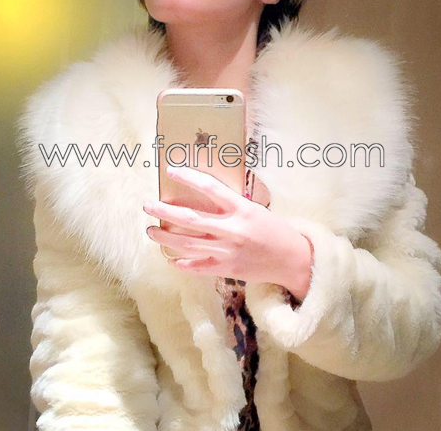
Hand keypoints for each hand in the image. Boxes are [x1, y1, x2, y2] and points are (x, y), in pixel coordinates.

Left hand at [143, 165, 312, 298]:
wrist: (292, 259)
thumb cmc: (274, 230)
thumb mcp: (255, 209)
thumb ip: (231, 204)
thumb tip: (203, 195)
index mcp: (242, 209)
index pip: (210, 188)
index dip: (188, 177)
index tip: (171, 170)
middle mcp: (232, 229)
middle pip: (190, 218)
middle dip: (164, 211)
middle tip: (147, 205)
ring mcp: (228, 251)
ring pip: (187, 244)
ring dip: (164, 237)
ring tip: (150, 231)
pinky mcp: (226, 269)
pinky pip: (198, 267)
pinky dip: (181, 263)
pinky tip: (170, 257)